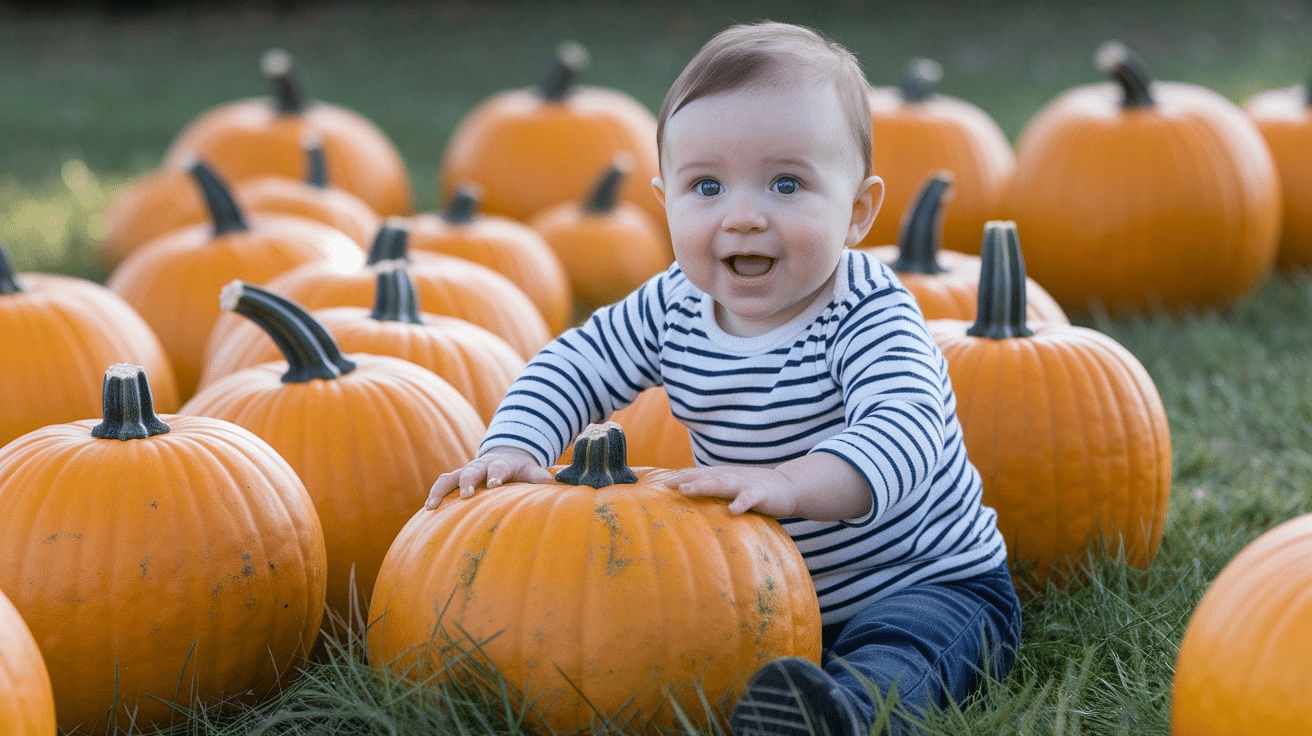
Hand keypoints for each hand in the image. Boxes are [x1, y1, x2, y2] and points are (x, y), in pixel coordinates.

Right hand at [425, 447, 553, 508]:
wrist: (506, 454)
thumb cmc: (520, 469)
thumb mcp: (530, 470)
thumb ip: (537, 476)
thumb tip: (549, 480)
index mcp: (501, 464)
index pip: (498, 467)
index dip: (495, 475)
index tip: (493, 484)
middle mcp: (481, 465)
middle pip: (471, 470)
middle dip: (467, 481)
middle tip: (465, 495)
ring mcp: (467, 471)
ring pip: (450, 477)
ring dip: (441, 490)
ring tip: (432, 506)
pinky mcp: (457, 478)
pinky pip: (443, 483)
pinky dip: (434, 494)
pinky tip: (428, 511)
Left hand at [659, 465, 799, 516]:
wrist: (788, 487)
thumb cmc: (753, 490)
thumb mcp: (730, 488)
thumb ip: (711, 490)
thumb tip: (685, 496)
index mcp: (721, 476)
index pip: (695, 474)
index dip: (677, 477)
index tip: (656, 483)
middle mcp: (729, 477)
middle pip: (703, 476)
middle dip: (683, 479)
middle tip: (665, 484)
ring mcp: (744, 484)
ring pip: (721, 483)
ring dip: (703, 485)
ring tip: (687, 489)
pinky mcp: (760, 494)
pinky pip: (749, 499)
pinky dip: (741, 503)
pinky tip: (733, 510)